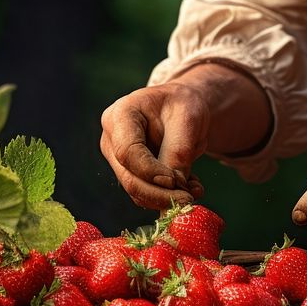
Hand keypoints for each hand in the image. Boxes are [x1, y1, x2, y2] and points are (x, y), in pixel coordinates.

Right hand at [100, 63, 272, 209]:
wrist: (182, 108)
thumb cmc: (182, 105)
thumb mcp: (187, 119)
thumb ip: (178, 151)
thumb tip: (175, 187)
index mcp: (120, 115)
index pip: (128, 152)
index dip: (150, 171)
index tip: (176, 181)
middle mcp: (112, 140)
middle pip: (129, 178)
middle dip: (160, 194)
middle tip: (188, 200)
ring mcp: (118, 159)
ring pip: (137, 191)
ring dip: (167, 198)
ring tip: (195, 191)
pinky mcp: (130, 173)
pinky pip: (146, 193)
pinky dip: (168, 196)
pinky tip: (190, 188)